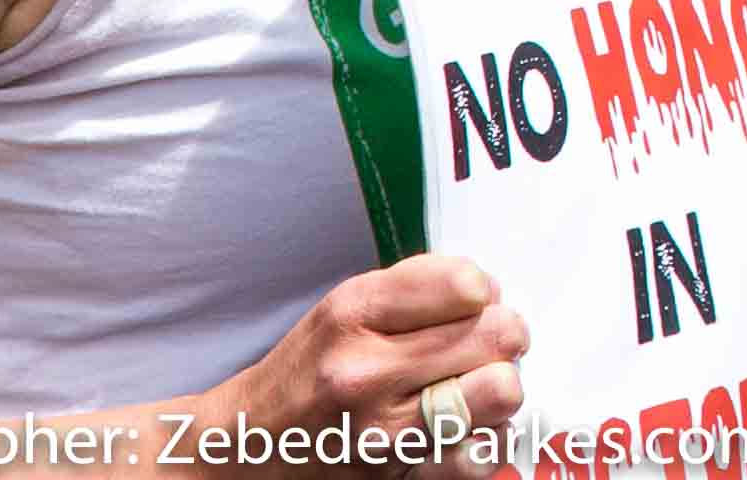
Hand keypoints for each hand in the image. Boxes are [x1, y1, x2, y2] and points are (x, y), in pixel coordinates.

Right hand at [197, 255, 527, 449]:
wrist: (243, 449)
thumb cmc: (309, 370)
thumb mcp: (346, 307)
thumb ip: (420, 287)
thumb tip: (492, 295)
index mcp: (354, 314)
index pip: (468, 286)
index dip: (483, 295)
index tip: (470, 308)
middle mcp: (365, 372)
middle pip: (498, 336)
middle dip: (502, 338)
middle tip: (482, 348)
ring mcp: (381, 433)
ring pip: (501, 393)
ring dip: (498, 389)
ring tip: (473, 389)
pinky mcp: (395, 478)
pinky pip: (481, 456)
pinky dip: (484, 442)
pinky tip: (462, 432)